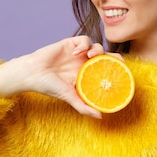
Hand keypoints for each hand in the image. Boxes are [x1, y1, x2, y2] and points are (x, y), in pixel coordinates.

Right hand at [0, 36, 115, 117]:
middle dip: (113, 56)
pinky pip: (83, 39)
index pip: (105, 69)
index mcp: (85, 74)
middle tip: (116, 60)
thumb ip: (83, 106)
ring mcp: (77, 52)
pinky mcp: (69, 43)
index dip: (115, 68)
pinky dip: (83, 44)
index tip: (123, 71)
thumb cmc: (49, 86)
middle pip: (104, 56)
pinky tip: (76, 53)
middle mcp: (83, 62)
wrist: (32, 74)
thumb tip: (100, 117)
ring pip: (96, 46)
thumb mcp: (69, 97)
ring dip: (97, 49)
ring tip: (90, 56)